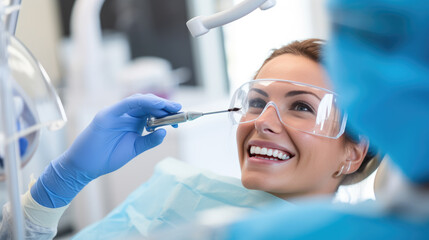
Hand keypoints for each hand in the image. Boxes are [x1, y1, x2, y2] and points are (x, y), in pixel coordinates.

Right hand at [31, 94, 180, 207]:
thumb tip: (165, 132)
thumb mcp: (134, 149)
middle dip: (164, 106)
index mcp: (132, 122)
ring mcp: (115, 114)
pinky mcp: (106, 116)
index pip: (152, 112)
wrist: (85, 167)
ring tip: (169, 107)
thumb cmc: (107, 158)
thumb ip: (149, 141)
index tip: (179, 118)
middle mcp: (125, 115)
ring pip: (138, 101)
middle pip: (148, 105)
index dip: (166, 113)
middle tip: (179, 109)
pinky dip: (139, 103)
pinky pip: (124, 105)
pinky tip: (153, 105)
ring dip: (154, 102)